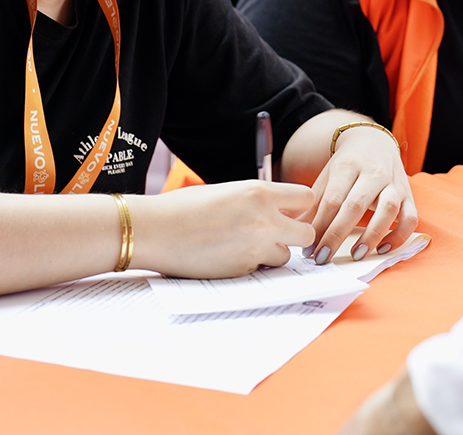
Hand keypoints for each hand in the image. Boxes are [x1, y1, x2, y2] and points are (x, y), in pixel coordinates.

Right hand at [131, 180, 314, 278]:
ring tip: (244, 244)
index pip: (306, 198)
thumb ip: (258, 200)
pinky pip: (260, 270)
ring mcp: (255, 249)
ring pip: (284, 256)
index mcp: (260, 193)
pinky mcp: (243, 272)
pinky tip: (227, 255)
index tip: (291, 211)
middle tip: (279, 234)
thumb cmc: (185, 207)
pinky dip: (250, 266)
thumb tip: (281, 210)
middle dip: (296, 235)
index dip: (299, 207)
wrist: (156, 230)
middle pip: (307, 233)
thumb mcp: (229, 191)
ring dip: (272, 253)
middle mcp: (264, 220)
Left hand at [303, 124, 416, 264]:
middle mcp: (373, 173)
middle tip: (324, 258)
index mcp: (347, 166)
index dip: (320, 226)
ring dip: (372, 235)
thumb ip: (312, 205)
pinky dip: (400, 235)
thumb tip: (291, 231)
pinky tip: (383, 248)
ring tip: (356, 254)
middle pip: (356, 205)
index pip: (333, 199)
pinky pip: (410, 217)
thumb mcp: (327, 178)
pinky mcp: (408, 194)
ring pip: (388, 209)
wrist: (374, 141)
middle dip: (338, 234)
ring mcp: (394, 183)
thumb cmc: (347, 166)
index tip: (309, 249)